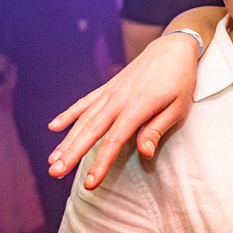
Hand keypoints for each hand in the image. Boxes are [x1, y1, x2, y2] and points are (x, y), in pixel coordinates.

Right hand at [46, 31, 199, 188]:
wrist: (172, 49)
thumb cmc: (180, 81)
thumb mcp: (178, 107)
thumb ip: (157, 130)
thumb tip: (144, 153)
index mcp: (137, 108)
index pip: (114, 141)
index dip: (101, 163)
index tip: (90, 183)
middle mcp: (118, 100)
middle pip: (91, 131)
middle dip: (72, 153)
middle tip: (54, 173)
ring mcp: (110, 93)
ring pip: (83, 119)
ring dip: (67, 140)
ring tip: (52, 160)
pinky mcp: (107, 88)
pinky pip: (84, 103)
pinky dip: (68, 114)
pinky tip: (54, 127)